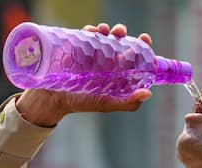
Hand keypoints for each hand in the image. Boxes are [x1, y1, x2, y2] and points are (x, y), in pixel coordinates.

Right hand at [16, 23, 153, 126]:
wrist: (53, 99)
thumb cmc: (81, 103)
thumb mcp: (106, 104)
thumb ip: (128, 102)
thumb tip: (148, 93)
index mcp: (117, 72)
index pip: (133, 56)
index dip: (141, 47)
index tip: (145, 39)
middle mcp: (106, 61)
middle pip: (118, 42)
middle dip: (122, 33)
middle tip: (121, 32)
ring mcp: (92, 53)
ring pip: (103, 35)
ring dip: (107, 29)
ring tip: (107, 30)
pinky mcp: (77, 48)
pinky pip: (86, 34)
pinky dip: (91, 29)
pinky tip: (93, 30)